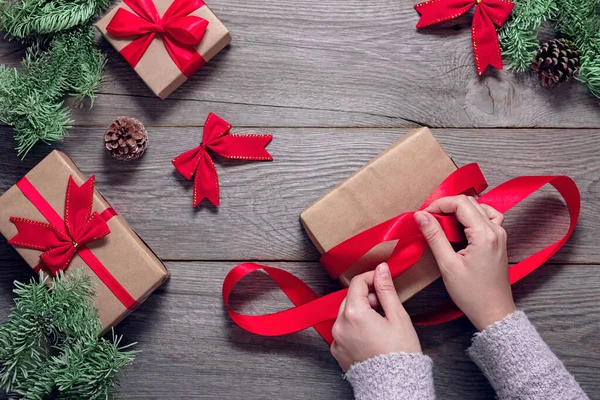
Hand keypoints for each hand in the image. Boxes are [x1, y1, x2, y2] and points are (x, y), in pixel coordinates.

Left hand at [330, 262, 421, 371]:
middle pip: (351, 298)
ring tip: (380, 322)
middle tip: (385, 306)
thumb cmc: (400, 353)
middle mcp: (340, 325)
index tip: (382, 279)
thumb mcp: (397, 316)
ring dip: (360, 311)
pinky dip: (354, 327)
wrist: (394, 385)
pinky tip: (370, 335)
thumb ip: (386, 290)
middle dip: (367, 296)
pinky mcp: (337, 351)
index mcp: (354, 313)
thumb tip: (381, 269)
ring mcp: (336, 339)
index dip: (371, 277)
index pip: (357, 283)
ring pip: (346, 313)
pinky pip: (343, 330)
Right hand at [414, 195, 515, 330]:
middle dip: (447, 206)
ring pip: (479, 207)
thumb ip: (434, 236)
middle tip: (429, 219)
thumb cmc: (472, 294)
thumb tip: (421, 216)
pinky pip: (488, 217)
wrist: (494, 312)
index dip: (439, 204)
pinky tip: (462, 226)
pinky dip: (473, 215)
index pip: (460, 203)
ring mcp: (500, 234)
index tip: (424, 215)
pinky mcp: (499, 240)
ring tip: (443, 222)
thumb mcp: (448, 265)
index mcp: (484, 234)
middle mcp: (496, 230)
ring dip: (459, 209)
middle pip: (469, 202)